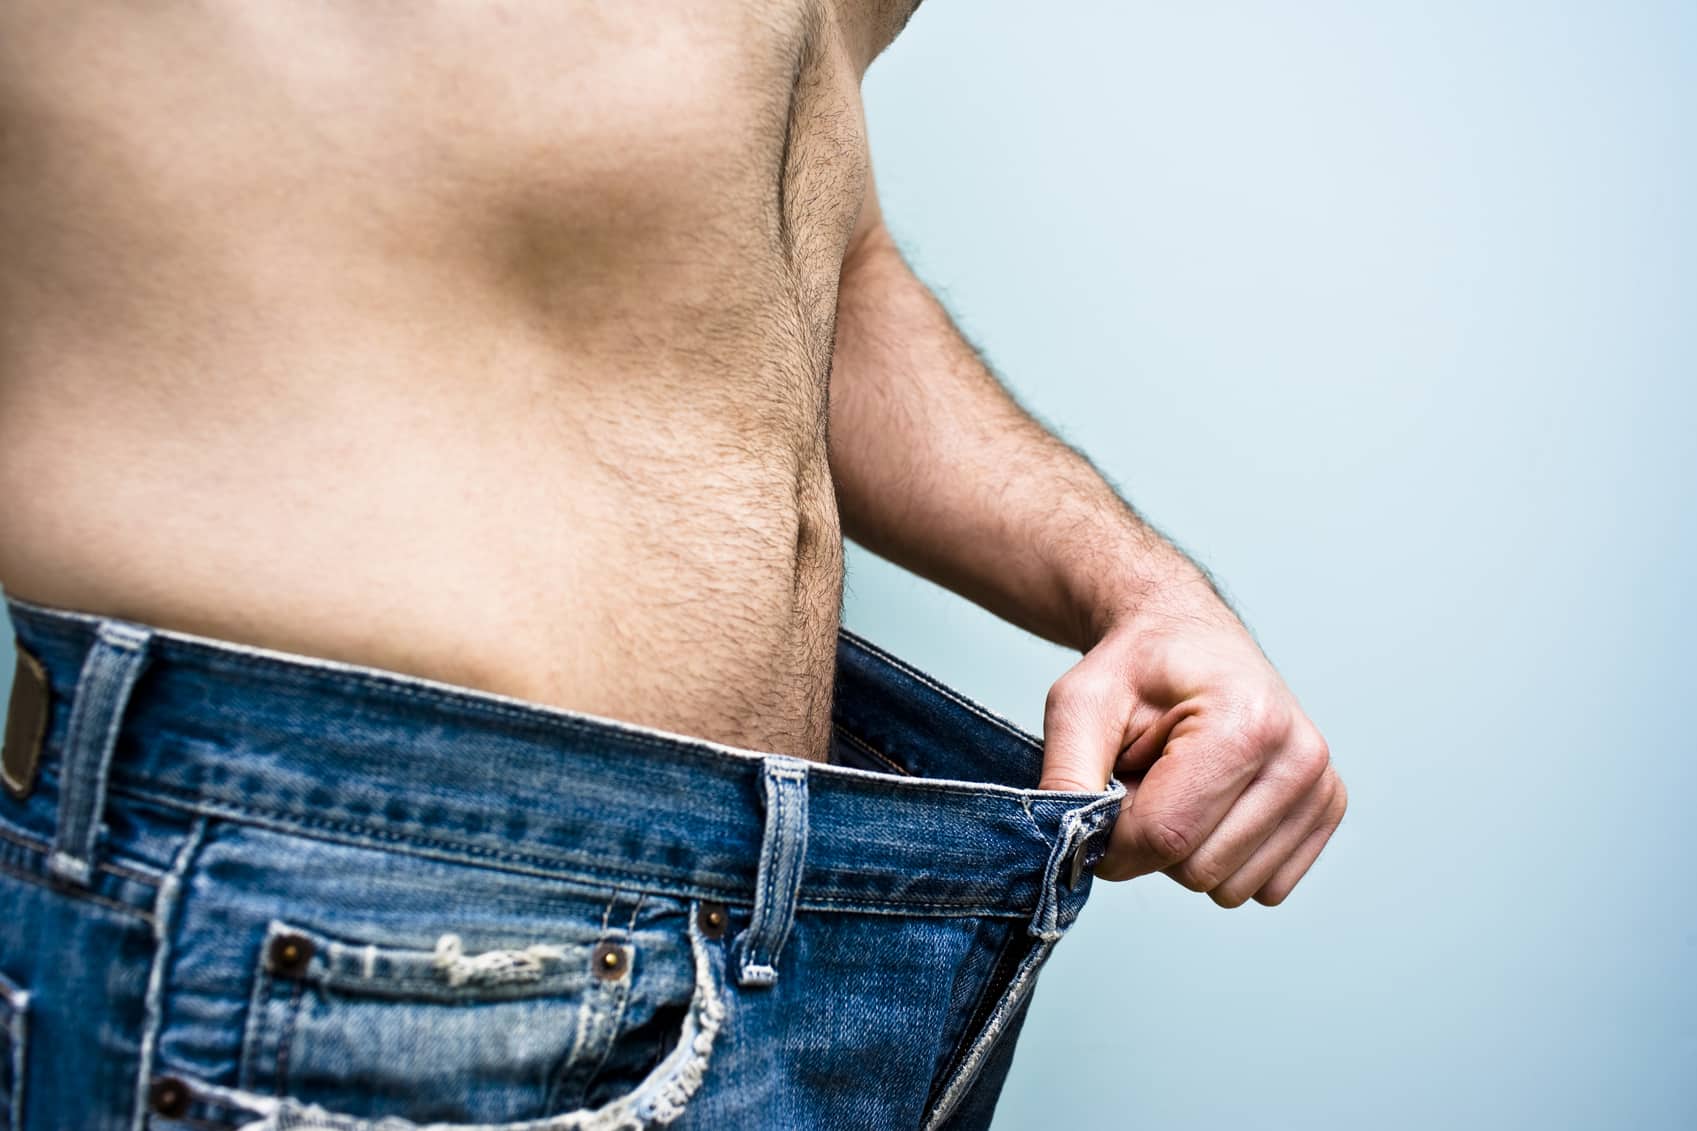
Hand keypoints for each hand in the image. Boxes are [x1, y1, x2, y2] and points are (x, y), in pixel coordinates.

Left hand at [1040, 600, 1345, 905]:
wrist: (1187, 641)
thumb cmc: (1135, 669)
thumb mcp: (1078, 705)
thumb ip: (1067, 779)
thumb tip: (1070, 854)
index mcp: (1244, 722)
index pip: (1166, 835)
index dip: (1114, 840)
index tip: (1100, 801)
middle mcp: (1299, 756)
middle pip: (1199, 870)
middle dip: (1151, 840)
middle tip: (1146, 777)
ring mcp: (1321, 785)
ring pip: (1230, 888)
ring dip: (1187, 849)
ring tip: (1180, 783)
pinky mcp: (1327, 809)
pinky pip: (1263, 887)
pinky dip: (1224, 856)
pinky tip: (1214, 800)